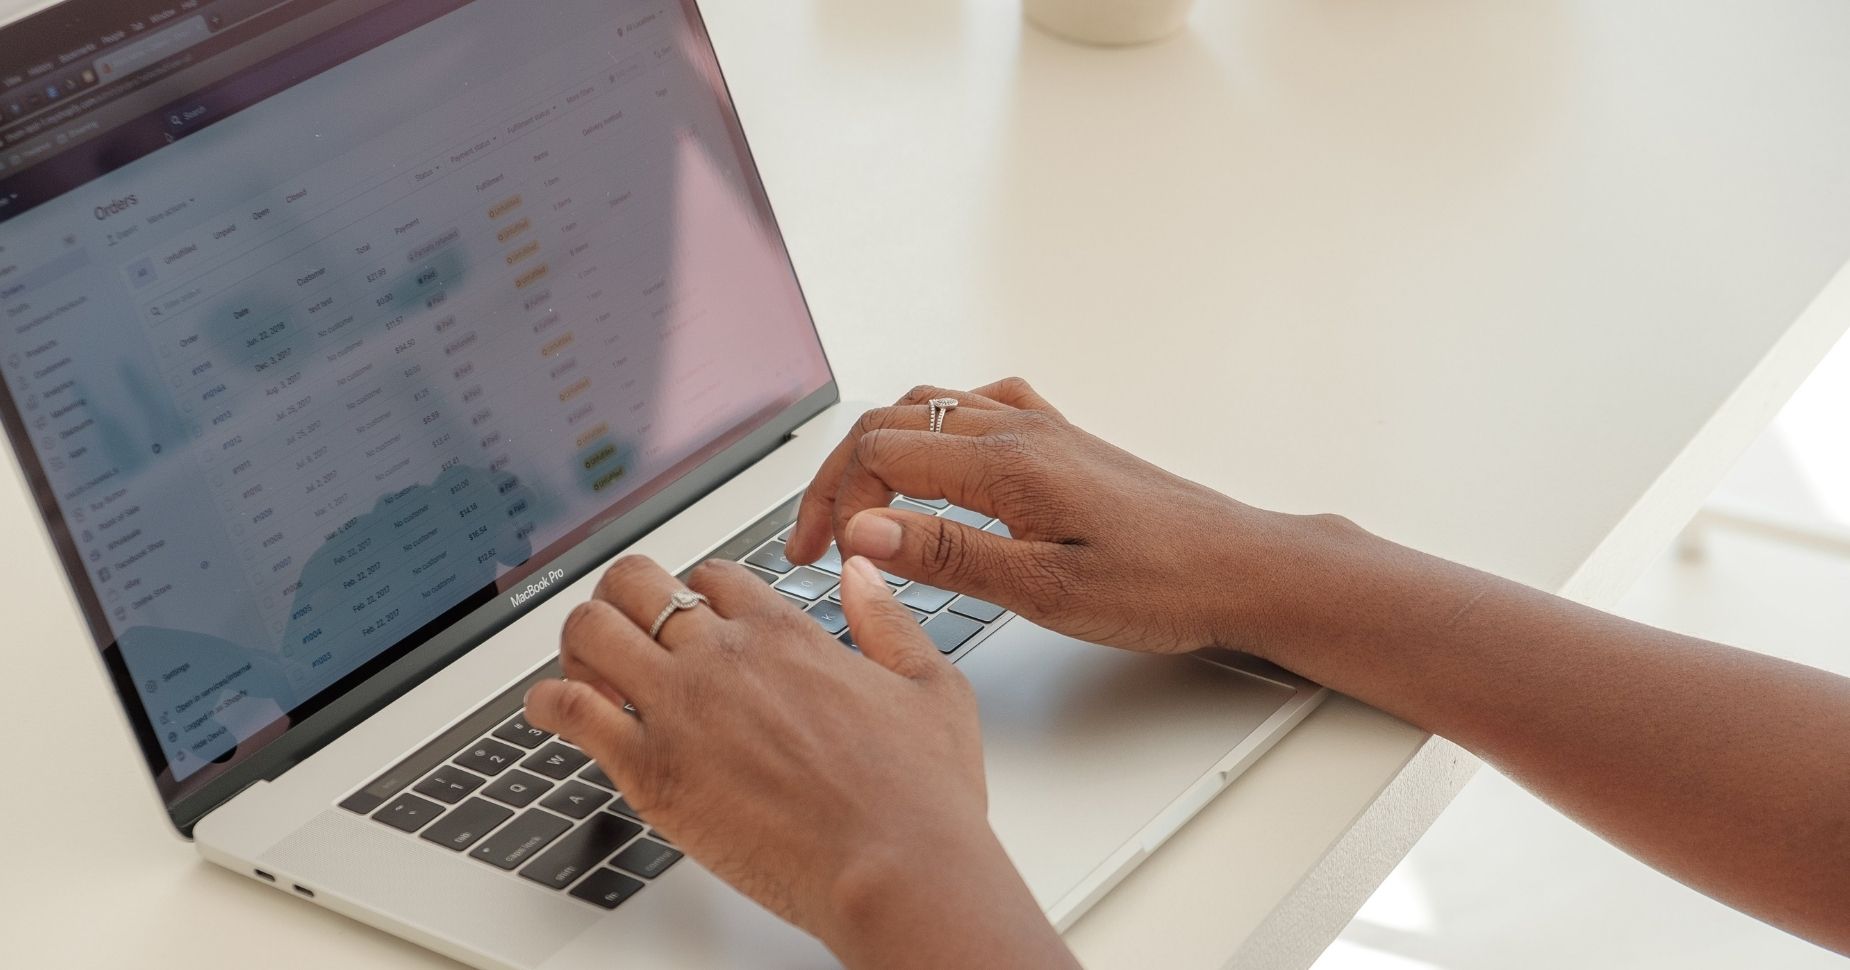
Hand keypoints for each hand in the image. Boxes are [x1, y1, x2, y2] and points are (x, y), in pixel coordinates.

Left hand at [523, 555, 1076, 969]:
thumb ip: (889, 619)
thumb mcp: (931, 685)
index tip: (691, 618)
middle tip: (623, 630)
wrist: (897, 868)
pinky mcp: (649, 769)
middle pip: (636, 584)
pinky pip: (569, 708)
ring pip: (590, 630)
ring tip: (586, 669)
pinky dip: (547, 702)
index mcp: (785, 633)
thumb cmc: (921, 794)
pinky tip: (552, 710)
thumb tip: (861, 570)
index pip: (711, 576)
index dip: (695, 592)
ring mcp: (680, 708)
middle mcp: (724, 656)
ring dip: (580, 642)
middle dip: (622, 599)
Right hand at [785, 378, 1338, 655]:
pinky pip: (977, 408)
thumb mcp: (1046, 592)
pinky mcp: (1064, 441)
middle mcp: (1020, 430)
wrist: (1243, 568)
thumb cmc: (1162, 587)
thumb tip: (865, 528)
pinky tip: (936, 466)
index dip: (832, 502)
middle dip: (839, 478)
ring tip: (859, 507)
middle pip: (892, 423)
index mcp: (1007, 464)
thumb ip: (949, 555)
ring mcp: (1043, 429)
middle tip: (814, 540)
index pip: (879, 454)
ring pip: (929, 408)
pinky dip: (931, 429)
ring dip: (879, 450)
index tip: (817, 556)